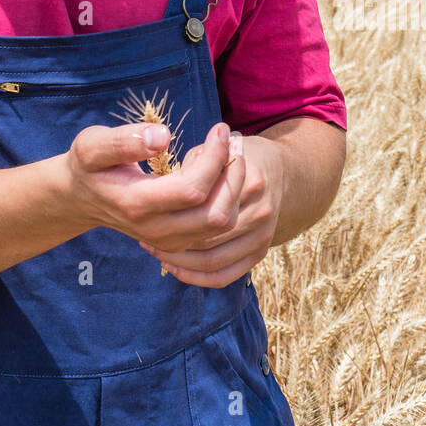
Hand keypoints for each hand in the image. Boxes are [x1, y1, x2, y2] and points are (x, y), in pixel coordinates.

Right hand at [61, 120, 245, 254]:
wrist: (82, 197)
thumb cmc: (90, 165)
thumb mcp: (92, 145)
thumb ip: (123, 141)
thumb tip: (163, 136)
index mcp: (136, 204)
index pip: (193, 189)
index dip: (214, 157)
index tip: (220, 129)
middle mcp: (156, 230)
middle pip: (216, 214)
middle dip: (233, 174)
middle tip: (235, 140)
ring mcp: (169, 241)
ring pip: (222, 224)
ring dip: (235, 187)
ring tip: (233, 152)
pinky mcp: (179, 242)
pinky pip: (218, 229)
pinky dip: (229, 200)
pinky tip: (222, 171)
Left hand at [137, 132, 285, 287]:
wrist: (281, 171)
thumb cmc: (238, 156)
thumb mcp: (217, 148)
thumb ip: (195, 165)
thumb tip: (165, 186)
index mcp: (251, 181)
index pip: (207, 205)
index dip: (174, 211)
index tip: (148, 211)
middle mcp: (261, 211)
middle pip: (207, 237)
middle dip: (171, 242)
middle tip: (144, 238)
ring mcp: (264, 235)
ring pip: (212, 261)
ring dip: (179, 261)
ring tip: (156, 250)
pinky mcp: (261, 251)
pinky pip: (225, 275)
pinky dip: (197, 277)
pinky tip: (175, 267)